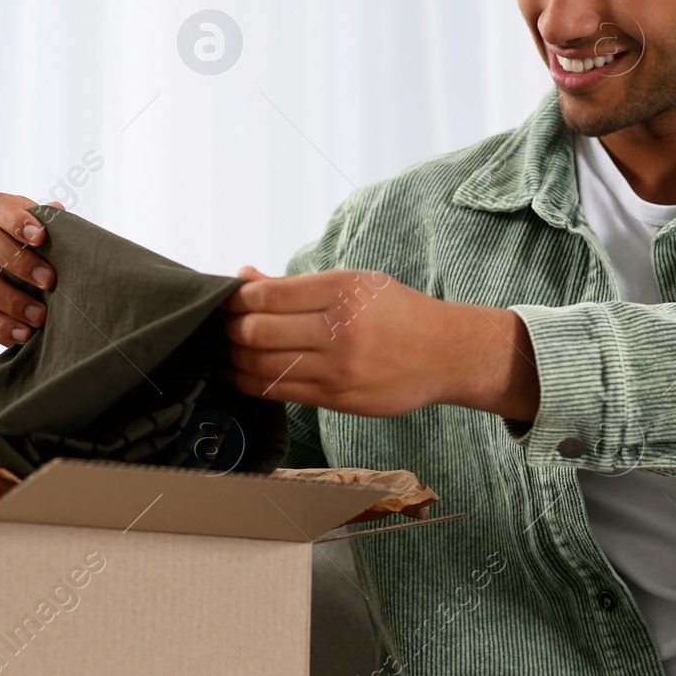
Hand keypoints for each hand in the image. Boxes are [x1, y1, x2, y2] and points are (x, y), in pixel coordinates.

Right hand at [0, 193, 64, 346]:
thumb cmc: (49, 256)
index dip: (15, 218)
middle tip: (49, 281)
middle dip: (17, 261)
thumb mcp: (56, 240)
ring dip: (11, 300)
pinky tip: (25, 335)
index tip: (41, 236)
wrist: (36, 287)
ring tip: (40, 317)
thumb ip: (58, 228)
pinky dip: (0, 326)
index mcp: (1, 217)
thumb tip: (58, 212)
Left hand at [221, 266, 539, 419]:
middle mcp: (340, 329)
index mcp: (342, 290)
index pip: (268, 296)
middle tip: (228, 326)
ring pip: (262, 366)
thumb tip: (245, 277)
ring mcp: (339, 368)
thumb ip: (296, 286)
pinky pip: (280, 392)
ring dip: (237, 358)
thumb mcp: (355, 284)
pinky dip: (252, 382)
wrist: (447, 354)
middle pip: (257, 332)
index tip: (228, 300)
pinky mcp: (339, 398)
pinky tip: (247, 373)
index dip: (236, 299)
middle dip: (232, 329)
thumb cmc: (397, 312)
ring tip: (235, 350)